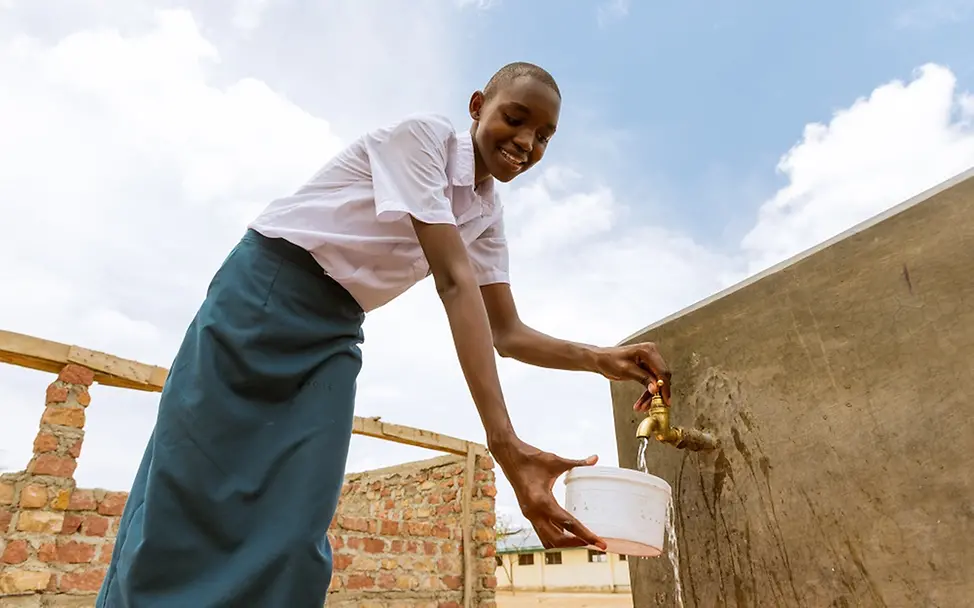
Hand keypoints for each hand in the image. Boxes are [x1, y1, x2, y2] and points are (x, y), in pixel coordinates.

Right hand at [491, 438, 606, 550]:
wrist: (508, 456)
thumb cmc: (531, 458)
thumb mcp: (556, 461)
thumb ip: (577, 463)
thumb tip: (595, 459)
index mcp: (542, 500)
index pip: (568, 524)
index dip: (586, 535)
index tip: (600, 543)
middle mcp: (534, 512)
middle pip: (558, 539)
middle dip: (577, 543)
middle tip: (595, 543)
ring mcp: (530, 515)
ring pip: (548, 540)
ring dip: (565, 543)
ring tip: (583, 540)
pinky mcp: (528, 513)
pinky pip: (542, 533)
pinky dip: (555, 538)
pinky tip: (566, 533)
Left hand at [594, 342, 671, 408]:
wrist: (601, 360)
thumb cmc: (609, 360)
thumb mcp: (626, 370)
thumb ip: (643, 378)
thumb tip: (656, 388)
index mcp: (648, 351)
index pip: (662, 371)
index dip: (665, 387)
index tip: (665, 400)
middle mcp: (651, 354)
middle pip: (662, 377)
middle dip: (657, 393)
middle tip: (653, 406)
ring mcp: (650, 361)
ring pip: (657, 382)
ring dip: (651, 396)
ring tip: (643, 407)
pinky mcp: (647, 368)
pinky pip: (651, 382)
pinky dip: (647, 393)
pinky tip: (642, 403)